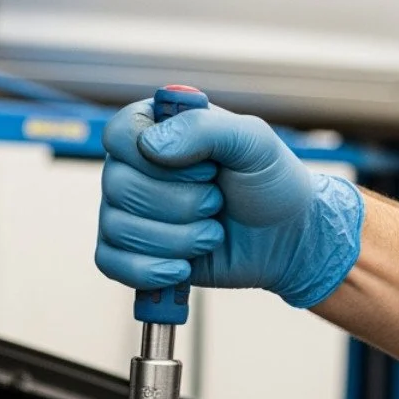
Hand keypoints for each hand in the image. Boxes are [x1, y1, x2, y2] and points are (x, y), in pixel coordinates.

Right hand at [95, 100, 363, 307]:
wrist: (287, 239)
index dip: (162, 162)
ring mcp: (127, 210)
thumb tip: (151, 147)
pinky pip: (112, 263)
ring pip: (119, 228)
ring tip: (212, 234)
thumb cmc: (269, 182)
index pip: (119, 136)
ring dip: (177, 240)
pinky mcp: (132, 252)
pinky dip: (150, 271)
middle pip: (119, 187)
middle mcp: (131, 166)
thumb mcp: (252, 141)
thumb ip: (205, 129)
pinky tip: (183, 268)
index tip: (208, 170)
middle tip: (217, 204)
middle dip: (181, 205)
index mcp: (152, 127)